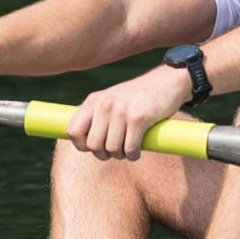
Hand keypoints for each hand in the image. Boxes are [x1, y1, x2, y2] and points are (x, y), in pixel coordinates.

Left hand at [66, 67, 192, 160]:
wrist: (166, 83)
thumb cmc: (137, 97)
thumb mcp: (110, 99)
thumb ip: (96, 115)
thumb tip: (83, 140)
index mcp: (94, 100)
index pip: (72, 130)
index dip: (81, 145)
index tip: (93, 147)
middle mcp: (104, 104)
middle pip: (93, 145)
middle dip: (104, 154)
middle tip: (115, 151)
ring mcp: (121, 110)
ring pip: (112, 149)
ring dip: (121, 155)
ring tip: (128, 150)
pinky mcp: (138, 118)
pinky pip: (130, 148)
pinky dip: (133, 155)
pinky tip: (137, 151)